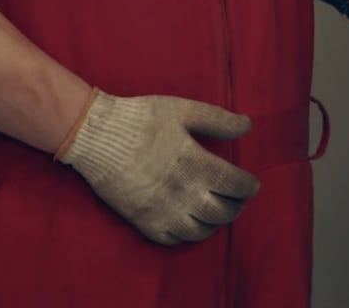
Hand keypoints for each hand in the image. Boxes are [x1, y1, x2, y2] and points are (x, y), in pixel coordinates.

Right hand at [56, 91, 260, 245]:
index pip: (235, 186)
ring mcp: (163, 211)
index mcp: (196, 164)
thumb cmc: (141, 118)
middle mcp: (183, 193)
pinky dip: (186, 234)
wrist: (96, 135)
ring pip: (200, 231)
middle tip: (236, 199)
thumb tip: (248, 125)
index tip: (251, 185)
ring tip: (215, 211)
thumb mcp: (183, 110)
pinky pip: (172, 239)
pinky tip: (189, 221)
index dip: (248, 187)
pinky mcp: (143, 221)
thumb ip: (217, 120)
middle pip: (222, 213)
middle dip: (236, 207)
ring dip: (214, 223)